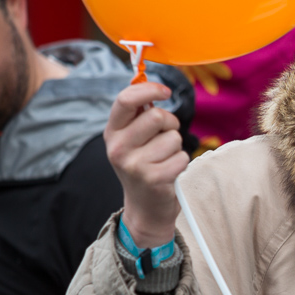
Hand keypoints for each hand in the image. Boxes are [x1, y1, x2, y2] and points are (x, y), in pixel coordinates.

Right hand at [105, 80, 187, 248]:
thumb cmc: (143, 165)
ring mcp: (134, 165)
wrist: (145, 207)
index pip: (126, 99)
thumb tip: (156, 87)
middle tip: (164, 138)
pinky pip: (182, 156)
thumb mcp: (132, 139)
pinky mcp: (154, 179)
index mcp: (112, 132)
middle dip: (169, 123)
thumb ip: (139, 114)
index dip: (149, 89)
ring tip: (164, 159)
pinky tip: (169, 172)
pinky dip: (181, 162)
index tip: (165, 91)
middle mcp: (118, 148)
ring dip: (176, 146)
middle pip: (156, 116)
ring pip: (173, 137)